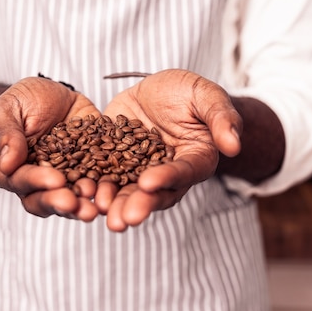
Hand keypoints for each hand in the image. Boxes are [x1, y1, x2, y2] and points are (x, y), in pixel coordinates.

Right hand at [0, 77, 100, 220]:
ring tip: (93, 208)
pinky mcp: (87, 172)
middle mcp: (35, 181)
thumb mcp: (7, 109)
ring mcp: (63, 179)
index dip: (36, 182)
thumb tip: (6, 165)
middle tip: (74, 203)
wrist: (55, 92)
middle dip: (59, 202)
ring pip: (68, 200)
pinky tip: (112, 191)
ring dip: (80, 206)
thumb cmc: (23, 100)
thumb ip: (5, 134)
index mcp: (9, 170)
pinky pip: (95, 185)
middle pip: (42, 200)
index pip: (19, 181)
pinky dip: (102, 191)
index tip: (55, 180)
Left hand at [97, 69, 241, 231]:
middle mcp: (167, 172)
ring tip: (97, 211)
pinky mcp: (114, 162)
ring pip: (127, 190)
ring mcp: (139, 170)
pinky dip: (92, 185)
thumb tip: (234, 146)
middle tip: (121, 220)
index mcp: (195, 160)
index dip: (167, 178)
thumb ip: (222, 118)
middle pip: (154, 193)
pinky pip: (103, 175)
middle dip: (137, 205)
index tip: (148, 184)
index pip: (183, 172)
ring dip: (113, 203)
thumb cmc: (189, 92)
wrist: (158, 90)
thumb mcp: (206, 95)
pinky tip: (77, 191)